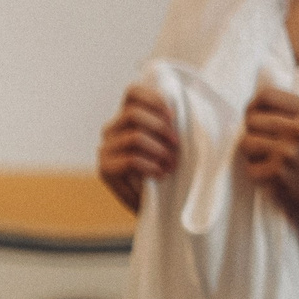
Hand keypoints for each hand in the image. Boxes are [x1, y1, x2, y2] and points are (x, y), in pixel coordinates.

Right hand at [97, 84, 177, 214]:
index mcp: (128, 117)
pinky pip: (130, 160)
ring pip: (134, 137)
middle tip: (178, 145)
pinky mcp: (105, 169)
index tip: (174, 116)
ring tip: (172, 164)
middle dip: (161, 128)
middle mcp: (112, 129)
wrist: (160, 206)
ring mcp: (106, 149)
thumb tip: (193, 100)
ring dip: (159, 150)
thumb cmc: (173, 168)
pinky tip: (160, 174)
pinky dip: (150, 166)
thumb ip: (175, 122)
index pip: (132, 93)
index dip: (153, 99)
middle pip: (132, 114)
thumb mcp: (176, 140)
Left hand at [238, 87, 298, 225]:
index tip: (253, 116)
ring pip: (246, 143)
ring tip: (270, 160)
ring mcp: (289, 153)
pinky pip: (250, 168)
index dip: (253, 107)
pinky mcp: (278, 175)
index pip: (267, 96)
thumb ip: (296, 114)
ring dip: (253, 153)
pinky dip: (258, 174)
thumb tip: (257, 104)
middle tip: (265, 145)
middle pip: (251, 120)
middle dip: (254, 133)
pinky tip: (275, 176)